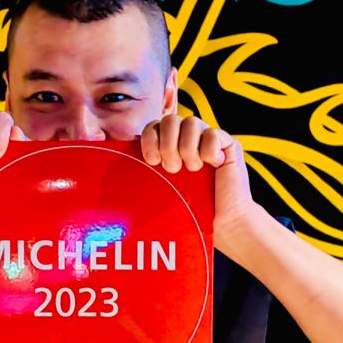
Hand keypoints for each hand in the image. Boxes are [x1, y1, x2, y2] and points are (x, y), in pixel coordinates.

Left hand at [140, 114, 255, 239]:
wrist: (220, 223)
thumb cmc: (189, 210)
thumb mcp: (160, 188)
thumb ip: (145, 171)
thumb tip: (114, 161)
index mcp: (170, 145)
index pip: (154, 126)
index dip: (150, 139)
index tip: (152, 161)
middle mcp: (188, 138)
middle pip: (170, 120)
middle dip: (167, 145)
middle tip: (173, 168)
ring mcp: (208, 139)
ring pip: (191, 122)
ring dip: (187, 150)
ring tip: (193, 170)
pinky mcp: (228, 144)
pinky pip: (213, 133)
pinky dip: (209, 152)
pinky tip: (213, 165)